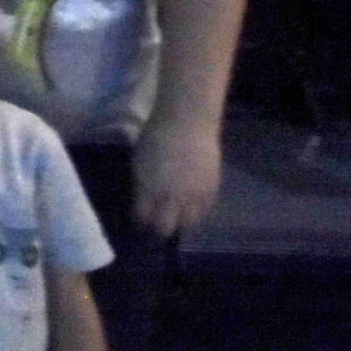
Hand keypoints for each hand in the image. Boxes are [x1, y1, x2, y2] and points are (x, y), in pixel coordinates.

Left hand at [132, 114, 221, 236]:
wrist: (187, 122)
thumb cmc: (156, 135)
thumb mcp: (139, 161)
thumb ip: (142, 184)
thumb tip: (143, 201)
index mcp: (148, 188)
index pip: (143, 217)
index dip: (141, 221)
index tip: (141, 220)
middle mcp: (171, 196)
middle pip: (165, 228)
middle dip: (159, 229)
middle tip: (158, 224)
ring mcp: (193, 195)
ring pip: (187, 223)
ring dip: (180, 222)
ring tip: (176, 217)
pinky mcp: (211, 190)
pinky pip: (204, 211)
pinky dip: (196, 212)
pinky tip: (192, 208)